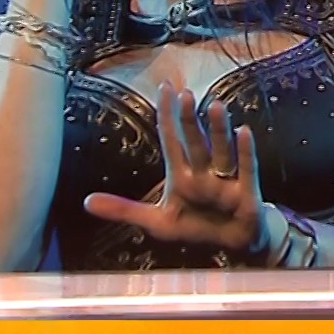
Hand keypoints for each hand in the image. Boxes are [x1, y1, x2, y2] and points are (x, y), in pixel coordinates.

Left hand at [83, 82, 284, 255]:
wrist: (233, 246)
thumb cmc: (197, 227)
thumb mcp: (157, 222)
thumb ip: (124, 210)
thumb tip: (87, 202)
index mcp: (182, 175)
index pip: (172, 139)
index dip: (167, 114)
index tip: (165, 87)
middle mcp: (203, 172)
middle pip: (194, 142)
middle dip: (188, 120)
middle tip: (184, 94)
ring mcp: (225, 181)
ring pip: (220, 151)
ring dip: (218, 130)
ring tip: (215, 106)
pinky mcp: (245, 194)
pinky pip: (245, 170)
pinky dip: (245, 153)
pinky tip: (243, 133)